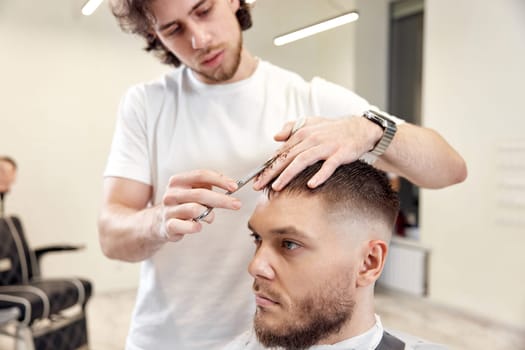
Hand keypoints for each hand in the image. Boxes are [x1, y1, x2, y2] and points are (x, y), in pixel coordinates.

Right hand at [159, 170, 240, 241]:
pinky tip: (199, 226)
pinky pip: (188, 226)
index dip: (219, 180)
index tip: (234, 186)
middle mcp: (171, 194)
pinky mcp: (169, 226)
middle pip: (201, 193)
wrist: (159, 221)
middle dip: (222, 199)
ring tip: (210, 217)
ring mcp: (169, 210)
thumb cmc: (182, 203)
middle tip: (237, 204)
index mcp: (178, 181)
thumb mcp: (192, 189)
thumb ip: (208, 184)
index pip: (201, 175)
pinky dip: (197, 226)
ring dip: (209, 215)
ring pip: (195, 209)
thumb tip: (229, 184)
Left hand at [253, 116, 381, 190]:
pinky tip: (311, 185)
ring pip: (302, 161)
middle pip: (287, 157)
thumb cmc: (332, 129)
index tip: (257, 178)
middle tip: (258, 186)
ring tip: (276, 187)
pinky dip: (320, 175)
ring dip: (288, 175)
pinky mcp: (340, 154)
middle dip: (271, 172)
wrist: (360, 128)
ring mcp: (326, 146)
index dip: (267, 165)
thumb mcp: (311, 123)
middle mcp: (311, 139)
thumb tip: (275, 137)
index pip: (281, 152)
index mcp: (302, 133)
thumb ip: (291, 128)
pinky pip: (329, 166)